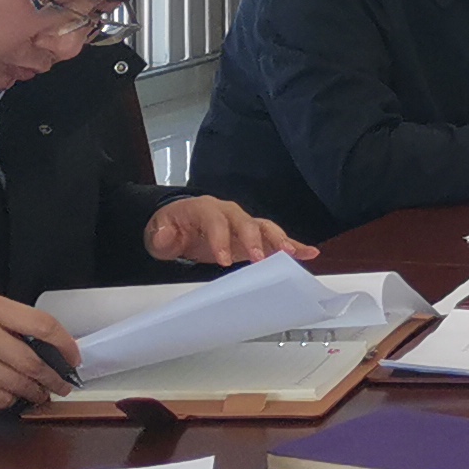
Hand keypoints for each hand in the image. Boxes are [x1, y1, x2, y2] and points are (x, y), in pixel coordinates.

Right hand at [0, 293, 75, 411]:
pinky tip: (11, 398)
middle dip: (52, 377)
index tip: (74, 359)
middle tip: (61, 386)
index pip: (41, 324)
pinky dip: (9, 401)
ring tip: (40, 394)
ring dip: (34, 392)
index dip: (64, 344)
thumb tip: (57, 352)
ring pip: (17, 382)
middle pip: (31, 359)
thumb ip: (15, 327)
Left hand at [148, 195, 308, 266]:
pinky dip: (293, 245)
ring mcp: (244, 225)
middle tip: (260, 258)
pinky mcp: (255, 238)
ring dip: (278, 241)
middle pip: (246, 222)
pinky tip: (309, 252)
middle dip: (255, 240)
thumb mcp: (160, 231)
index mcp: (206, 209)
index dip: (220, 239)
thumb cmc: (174, 226)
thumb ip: (161, 234)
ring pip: (265, 229)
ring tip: (290, 254)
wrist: (180, 225)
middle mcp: (230, 213)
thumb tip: (164, 236)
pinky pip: (275, 239)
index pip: (216, 221)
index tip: (223, 259)